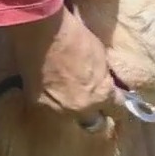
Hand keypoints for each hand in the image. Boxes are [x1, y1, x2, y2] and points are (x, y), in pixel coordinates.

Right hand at [7, 7, 121, 129]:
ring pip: (70, 116)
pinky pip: (49, 107)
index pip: (117, 111)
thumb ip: (103, 78)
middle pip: (94, 122)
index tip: (114, 101)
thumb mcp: (101, 57)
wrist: (43, 33)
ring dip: (72, 107)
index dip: (116, 104)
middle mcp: (80, 109)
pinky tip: (49, 86)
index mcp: (101, 96)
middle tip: (92, 101)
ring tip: (67, 91)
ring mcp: (57, 109)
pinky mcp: (36, 103)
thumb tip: (104, 83)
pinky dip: (51, 99)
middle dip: (95, 113)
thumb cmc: (76, 38)